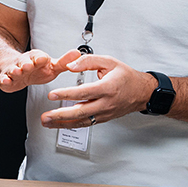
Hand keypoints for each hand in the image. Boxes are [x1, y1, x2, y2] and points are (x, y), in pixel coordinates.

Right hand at [0, 48, 73, 92]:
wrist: (16, 70)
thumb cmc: (36, 68)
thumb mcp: (51, 65)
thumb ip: (64, 62)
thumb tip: (78, 53)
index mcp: (36, 58)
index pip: (38, 57)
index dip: (40, 58)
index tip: (42, 59)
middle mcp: (24, 63)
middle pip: (25, 61)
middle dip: (27, 63)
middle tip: (29, 65)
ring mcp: (14, 70)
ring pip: (14, 69)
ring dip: (15, 70)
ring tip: (18, 72)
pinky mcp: (6, 79)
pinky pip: (4, 79)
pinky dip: (4, 80)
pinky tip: (6, 81)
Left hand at [40, 53, 155, 127]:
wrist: (142, 92)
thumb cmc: (126, 77)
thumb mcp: (109, 62)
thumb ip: (88, 61)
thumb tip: (70, 65)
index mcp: (107, 88)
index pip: (84, 93)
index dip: (66, 94)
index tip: (52, 94)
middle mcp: (106, 104)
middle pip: (81, 112)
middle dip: (60, 115)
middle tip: (45, 116)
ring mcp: (104, 113)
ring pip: (81, 122)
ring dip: (63, 124)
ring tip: (47, 122)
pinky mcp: (103, 119)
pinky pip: (86, 123)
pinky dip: (71, 125)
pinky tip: (60, 124)